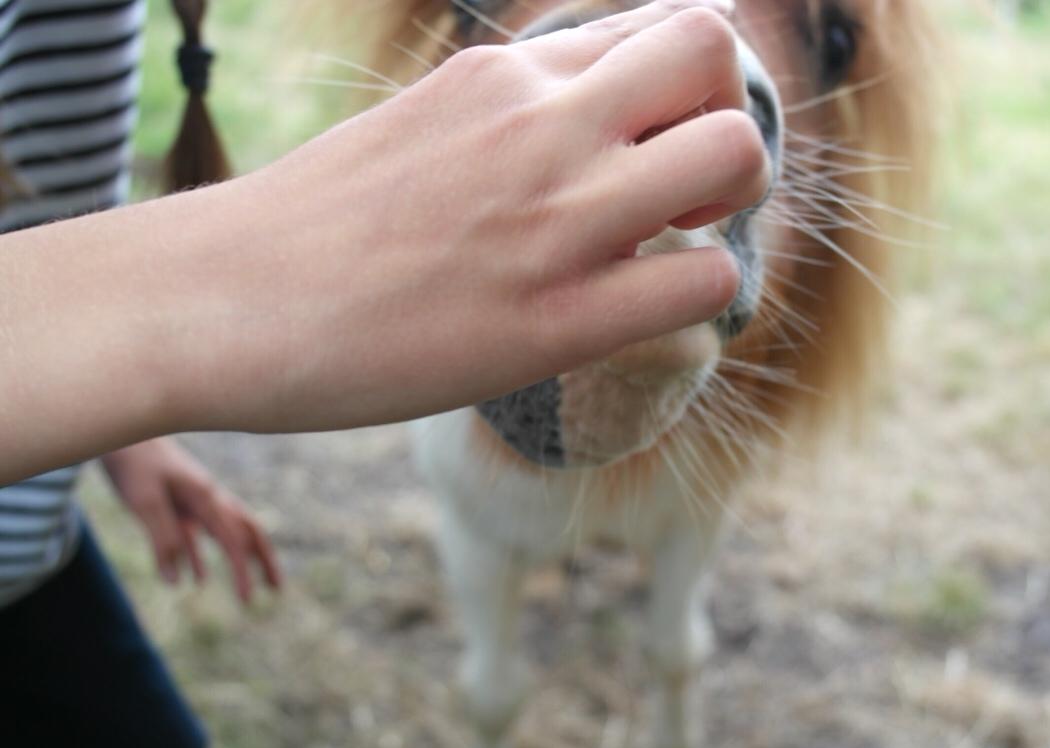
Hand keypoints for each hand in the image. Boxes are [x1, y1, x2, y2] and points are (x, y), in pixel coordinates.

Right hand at [0, 0, 767, 481]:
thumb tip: (580, 131)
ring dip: (730, 208)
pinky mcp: (551, 323)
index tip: (657, 145)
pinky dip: (698, 300)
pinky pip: (701, 286)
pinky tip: (643, 317)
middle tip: (685, 193)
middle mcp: (540, 123)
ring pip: (735, 157)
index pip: (659, 28)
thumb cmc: (312, 225)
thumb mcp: (423, 125)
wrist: (222, 300)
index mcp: (503, 72)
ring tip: (670, 251)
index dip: (684, 88)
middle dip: (726, 123)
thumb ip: (511, 117)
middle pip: (714, 56)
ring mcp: (552, 218)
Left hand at [101, 439, 282, 603]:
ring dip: (243, 558)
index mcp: (207, 497)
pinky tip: (196, 578)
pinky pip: (199, 533)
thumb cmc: (134, 464)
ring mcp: (197, 498)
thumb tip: (177, 581)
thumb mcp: (145, 503)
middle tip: (278, 588)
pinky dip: (203, 556)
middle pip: (247, 531)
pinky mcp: (180, 501)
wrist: (122, 434)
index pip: (233, 540)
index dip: (243, 572)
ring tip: (253, 584)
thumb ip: (163, 540)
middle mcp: (210, 497)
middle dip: (263, 560)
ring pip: (229, 531)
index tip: (249, 600)